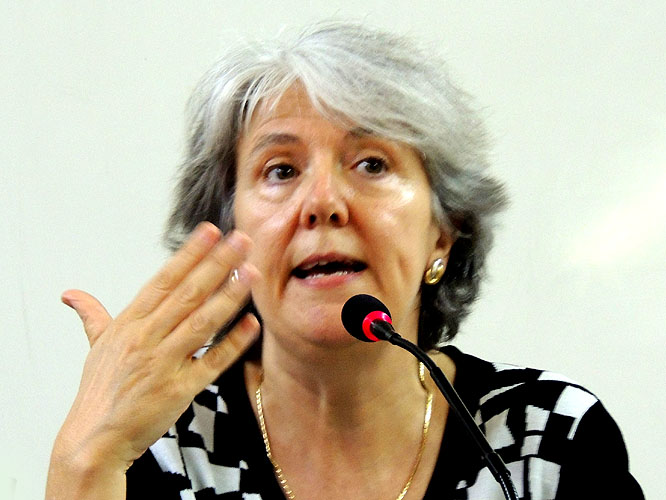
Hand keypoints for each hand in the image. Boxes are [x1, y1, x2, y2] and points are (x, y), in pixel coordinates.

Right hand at [51, 222, 259, 475]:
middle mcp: (147, 338)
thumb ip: (92, 315)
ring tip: (251, 274)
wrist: (94, 439)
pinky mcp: (179, 390)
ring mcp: (164, 364)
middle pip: (188, 294)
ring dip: (229, 296)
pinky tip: (252, 324)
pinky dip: (233, 343)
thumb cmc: (100, 391)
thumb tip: (71, 294)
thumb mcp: (95, 347)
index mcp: (129, 324)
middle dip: (217, 264)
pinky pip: (211, 362)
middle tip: (242, 241)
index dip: (189, 254)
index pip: (164, 279)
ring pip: (202, 323)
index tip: (211, 232)